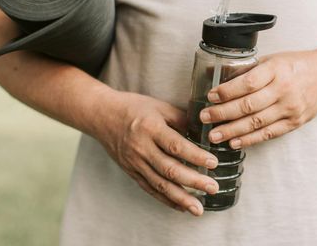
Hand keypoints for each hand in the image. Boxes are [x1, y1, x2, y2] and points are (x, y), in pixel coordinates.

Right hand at [93, 91, 219, 215]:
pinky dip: (166, 199)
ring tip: (199, 209)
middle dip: (193, 181)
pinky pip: (150, 189)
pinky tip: (181, 206)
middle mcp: (141, 148)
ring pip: (160, 184)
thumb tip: (204, 132)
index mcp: (150, 128)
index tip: (213, 162)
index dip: (195, 156)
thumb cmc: (134, 107)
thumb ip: (181, 119)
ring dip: (181, 198)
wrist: (102, 116)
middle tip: (213, 187)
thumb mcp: (159, 107)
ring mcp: (134, 163)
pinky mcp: (131, 172)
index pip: (175, 146)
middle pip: (170, 169)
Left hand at [200, 51, 316, 148]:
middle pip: (248, 105)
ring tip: (214, 134)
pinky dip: (250, 139)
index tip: (211, 96)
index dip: (226, 92)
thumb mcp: (273, 60)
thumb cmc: (296, 65)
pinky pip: (269, 133)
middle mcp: (284, 90)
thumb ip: (250, 71)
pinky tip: (234, 142)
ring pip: (256, 123)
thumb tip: (219, 77)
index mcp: (276, 70)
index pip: (247, 83)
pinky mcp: (295, 122)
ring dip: (232, 130)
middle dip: (223, 113)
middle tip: (205, 117)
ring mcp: (290, 108)